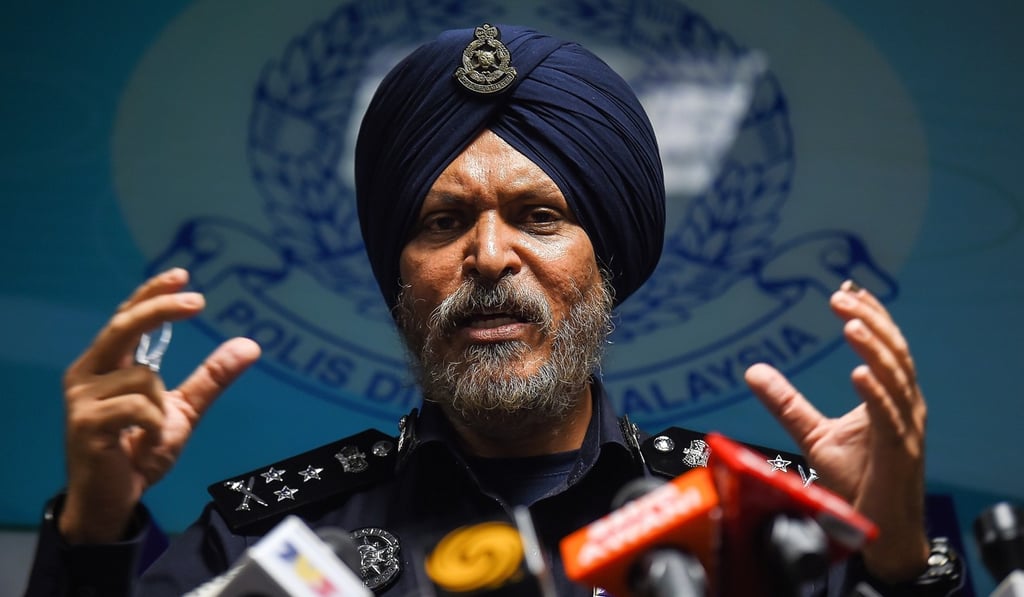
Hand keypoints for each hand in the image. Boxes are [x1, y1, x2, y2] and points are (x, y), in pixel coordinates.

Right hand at [59, 268, 260, 542]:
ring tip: (148, 434)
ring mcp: (82, 399)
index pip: (126, 317)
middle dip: (159, 309)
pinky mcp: (86, 424)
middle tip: (198, 301)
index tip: (182, 275)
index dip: (151, 294)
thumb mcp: (183, 410)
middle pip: (123, 326)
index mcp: (105, 365)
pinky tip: (143, 442)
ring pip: (143, 377)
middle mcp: (87, 374)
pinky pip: (140, 409)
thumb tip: (250, 344)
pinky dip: (156, 425)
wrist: (112, 501)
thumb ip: (211, 378)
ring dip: (162, 406)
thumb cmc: (140, 451)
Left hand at [744, 280, 929, 581]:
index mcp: (890, 396)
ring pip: (896, 377)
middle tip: (839, 298)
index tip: (845, 288)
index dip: (870, 315)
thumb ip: (786, 402)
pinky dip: (877, 393)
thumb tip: (752, 370)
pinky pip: (890, 417)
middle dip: (869, 320)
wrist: (879, 530)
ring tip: (849, 324)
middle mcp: (904, 405)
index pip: (885, 345)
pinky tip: (860, 373)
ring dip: (873, 348)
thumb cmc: (856, 482)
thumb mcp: (814, 434)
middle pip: (894, 352)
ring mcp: (906, 428)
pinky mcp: (900, 452)